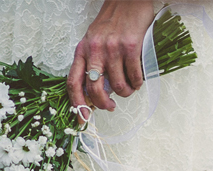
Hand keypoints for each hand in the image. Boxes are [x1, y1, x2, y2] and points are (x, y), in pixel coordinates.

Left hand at [67, 0, 152, 117]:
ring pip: (118, 85)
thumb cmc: (111, 21)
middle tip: (110, 107)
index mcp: (82, 50)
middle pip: (94, 88)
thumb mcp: (93, 40)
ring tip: (129, 89)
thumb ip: (91, 62)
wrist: (127, 0)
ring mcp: (113, 49)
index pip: (73, 82)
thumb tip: (95, 92)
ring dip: (125, 93)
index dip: (76, 104)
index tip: (82, 117)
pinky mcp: (131, 46)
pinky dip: (138, 83)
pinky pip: (134, 75)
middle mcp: (95, 50)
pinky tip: (138, 80)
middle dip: (103, 104)